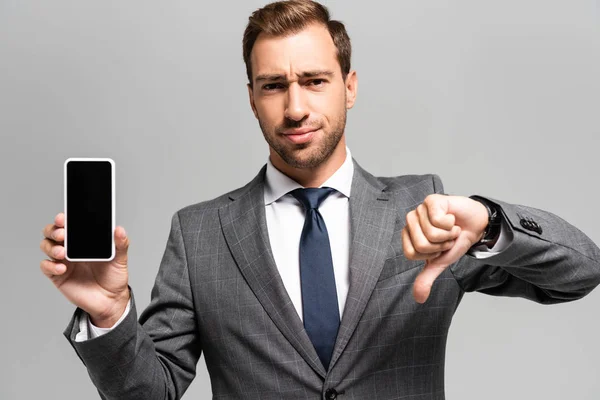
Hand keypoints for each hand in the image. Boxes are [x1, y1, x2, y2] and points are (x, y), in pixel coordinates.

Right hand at [40, 212, 129, 326]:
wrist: (110, 300)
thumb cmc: (113, 277)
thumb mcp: (120, 259)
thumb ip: (120, 244)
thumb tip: (119, 229)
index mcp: (84, 240)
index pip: (69, 224)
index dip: (63, 219)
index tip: (64, 218)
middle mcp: (71, 248)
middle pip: (52, 232)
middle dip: (53, 230)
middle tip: (62, 234)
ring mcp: (63, 261)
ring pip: (47, 247)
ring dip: (51, 247)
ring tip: (62, 253)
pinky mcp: (57, 275)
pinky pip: (46, 267)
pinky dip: (50, 265)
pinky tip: (61, 268)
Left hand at [402, 194, 488, 303]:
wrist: (476, 226)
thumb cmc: (456, 241)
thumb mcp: (441, 262)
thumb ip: (427, 278)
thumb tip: (418, 298)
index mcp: (408, 235)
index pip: (411, 253)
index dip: (430, 254)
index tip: (439, 248)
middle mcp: (410, 221)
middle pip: (421, 244)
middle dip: (441, 245)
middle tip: (446, 238)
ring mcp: (420, 209)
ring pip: (431, 233)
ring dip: (447, 235)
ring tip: (450, 229)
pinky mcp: (431, 200)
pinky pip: (437, 220)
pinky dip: (450, 224)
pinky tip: (452, 219)